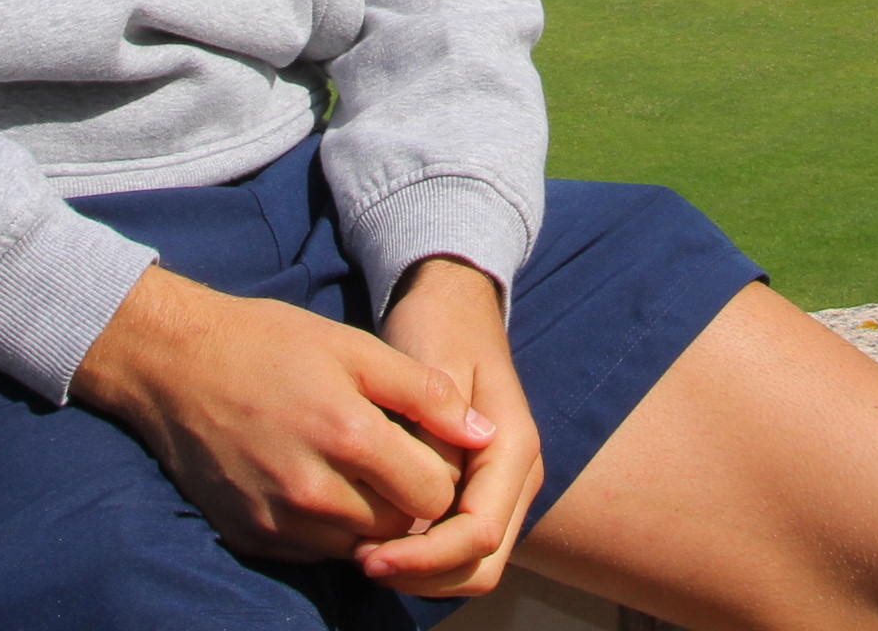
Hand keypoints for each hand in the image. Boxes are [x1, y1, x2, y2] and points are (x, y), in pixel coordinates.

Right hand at [70, 264, 493, 559]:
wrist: (173, 363)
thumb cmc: (269, 344)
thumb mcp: (354, 347)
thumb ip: (424, 392)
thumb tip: (482, 432)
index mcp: (348, 435)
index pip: (434, 494)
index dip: (441, 473)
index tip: (426, 449)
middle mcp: (314, 490)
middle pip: (400, 527)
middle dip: (408, 499)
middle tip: (393, 460)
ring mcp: (278, 519)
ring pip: (360, 546)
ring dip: (369, 517)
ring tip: (353, 468)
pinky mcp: (251, 536)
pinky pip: (315, 551)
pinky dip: (327, 528)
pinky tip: (316, 483)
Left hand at [356, 257, 542, 600]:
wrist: (452, 302)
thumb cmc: (438, 325)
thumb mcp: (432, 363)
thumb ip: (435, 425)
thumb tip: (429, 491)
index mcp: (514, 446)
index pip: (478, 532)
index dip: (425, 557)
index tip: (367, 555)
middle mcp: (517, 477)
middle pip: (481, 564)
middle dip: (423, 576)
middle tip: (360, 562)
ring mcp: (501, 487)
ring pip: (472, 565)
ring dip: (421, 574)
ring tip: (362, 555)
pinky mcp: (477, 491)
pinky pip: (456, 546)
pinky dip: (421, 558)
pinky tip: (374, 540)